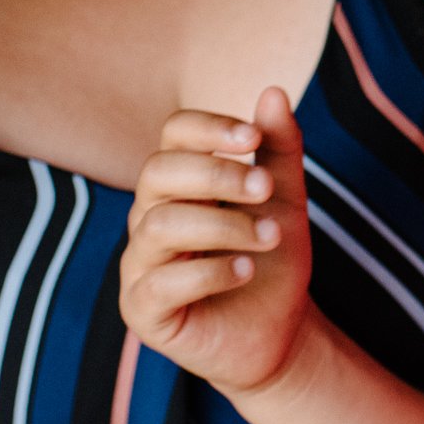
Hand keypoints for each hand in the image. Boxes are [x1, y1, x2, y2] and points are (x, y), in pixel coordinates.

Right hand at [119, 88, 314, 394]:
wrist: (280, 332)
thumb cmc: (272, 260)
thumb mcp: (285, 199)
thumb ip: (279, 149)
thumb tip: (272, 91)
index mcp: (179, 183)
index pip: (173, 134)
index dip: (208, 128)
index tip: (253, 137)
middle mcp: (149, 216)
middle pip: (157, 172)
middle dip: (216, 174)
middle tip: (265, 188)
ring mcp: (139, 264)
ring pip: (158, 226)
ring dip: (223, 225)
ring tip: (270, 237)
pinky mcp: (142, 310)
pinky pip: (159, 283)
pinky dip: (210, 272)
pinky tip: (246, 270)